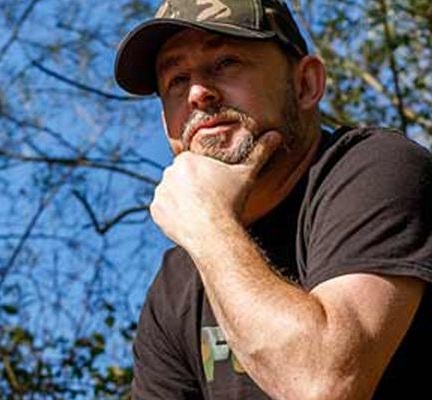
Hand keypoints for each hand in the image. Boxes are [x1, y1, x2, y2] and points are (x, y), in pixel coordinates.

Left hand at [150, 132, 282, 250]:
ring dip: (181, 202)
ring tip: (199, 214)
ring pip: (171, 194)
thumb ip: (259, 153)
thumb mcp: (246, 175)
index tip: (215, 192)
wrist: (214, 233)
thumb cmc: (230, 202)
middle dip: (192, 190)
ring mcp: (160, 192)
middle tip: (208, 204)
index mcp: (187, 159)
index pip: (194, 167)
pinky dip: (172, 217)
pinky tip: (188, 222)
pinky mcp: (155, 211)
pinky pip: (162, 211)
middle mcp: (169, 172)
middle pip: (181, 180)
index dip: (206, 179)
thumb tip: (276, 134)